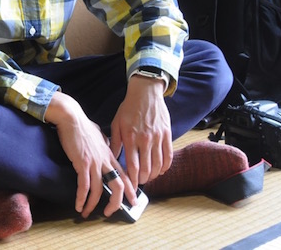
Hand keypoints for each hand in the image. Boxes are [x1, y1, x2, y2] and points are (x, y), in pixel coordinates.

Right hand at [44, 92, 135, 218]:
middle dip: (116, 202)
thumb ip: (105, 145)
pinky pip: (84, 185)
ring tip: (87, 212)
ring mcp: (94, 162)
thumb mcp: (99, 136)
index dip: (131, 190)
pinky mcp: (82, 163)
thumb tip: (106, 149)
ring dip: (93, 204)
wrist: (71, 118)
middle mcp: (105, 161)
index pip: (125, 176)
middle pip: (118, 186)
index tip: (133, 202)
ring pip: (99, 189)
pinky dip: (81, 197)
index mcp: (110, 155)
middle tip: (109, 212)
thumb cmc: (83, 126)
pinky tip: (78, 205)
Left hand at [109, 75, 172, 191]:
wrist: (146, 93)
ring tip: (148, 177)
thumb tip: (112, 159)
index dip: (132, 179)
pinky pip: (168, 155)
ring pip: (158, 164)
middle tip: (139, 183)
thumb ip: (115, 142)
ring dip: (154, 175)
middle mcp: (145, 139)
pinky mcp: (167, 134)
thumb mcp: (116, 124)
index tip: (130, 186)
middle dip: (142, 180)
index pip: (132, 166)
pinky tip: (160, 170)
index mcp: (130, 137)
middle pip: (146, 168)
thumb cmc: (128, 108)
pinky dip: (165, 166)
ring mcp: (157, 137)